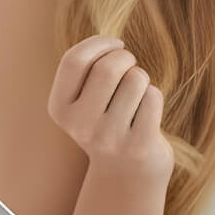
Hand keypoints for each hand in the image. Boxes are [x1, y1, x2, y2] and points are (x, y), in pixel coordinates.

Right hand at [47, 35, 173, 182]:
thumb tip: (111, 41)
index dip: (99, 43)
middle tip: (130, 67)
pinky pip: (153, 97)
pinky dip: (154, 96)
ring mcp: (109, 138)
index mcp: (59, 108)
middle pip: (108, 68)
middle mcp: (79, 126)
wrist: (127, 173)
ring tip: (137, 94)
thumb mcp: (85, 98)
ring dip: (141, 78)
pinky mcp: (138, 146)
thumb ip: (90, 68)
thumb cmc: (108, 119)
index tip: (114, 45)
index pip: (74, 60)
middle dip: (125, 57)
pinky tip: (147, 112)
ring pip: (135, 79)